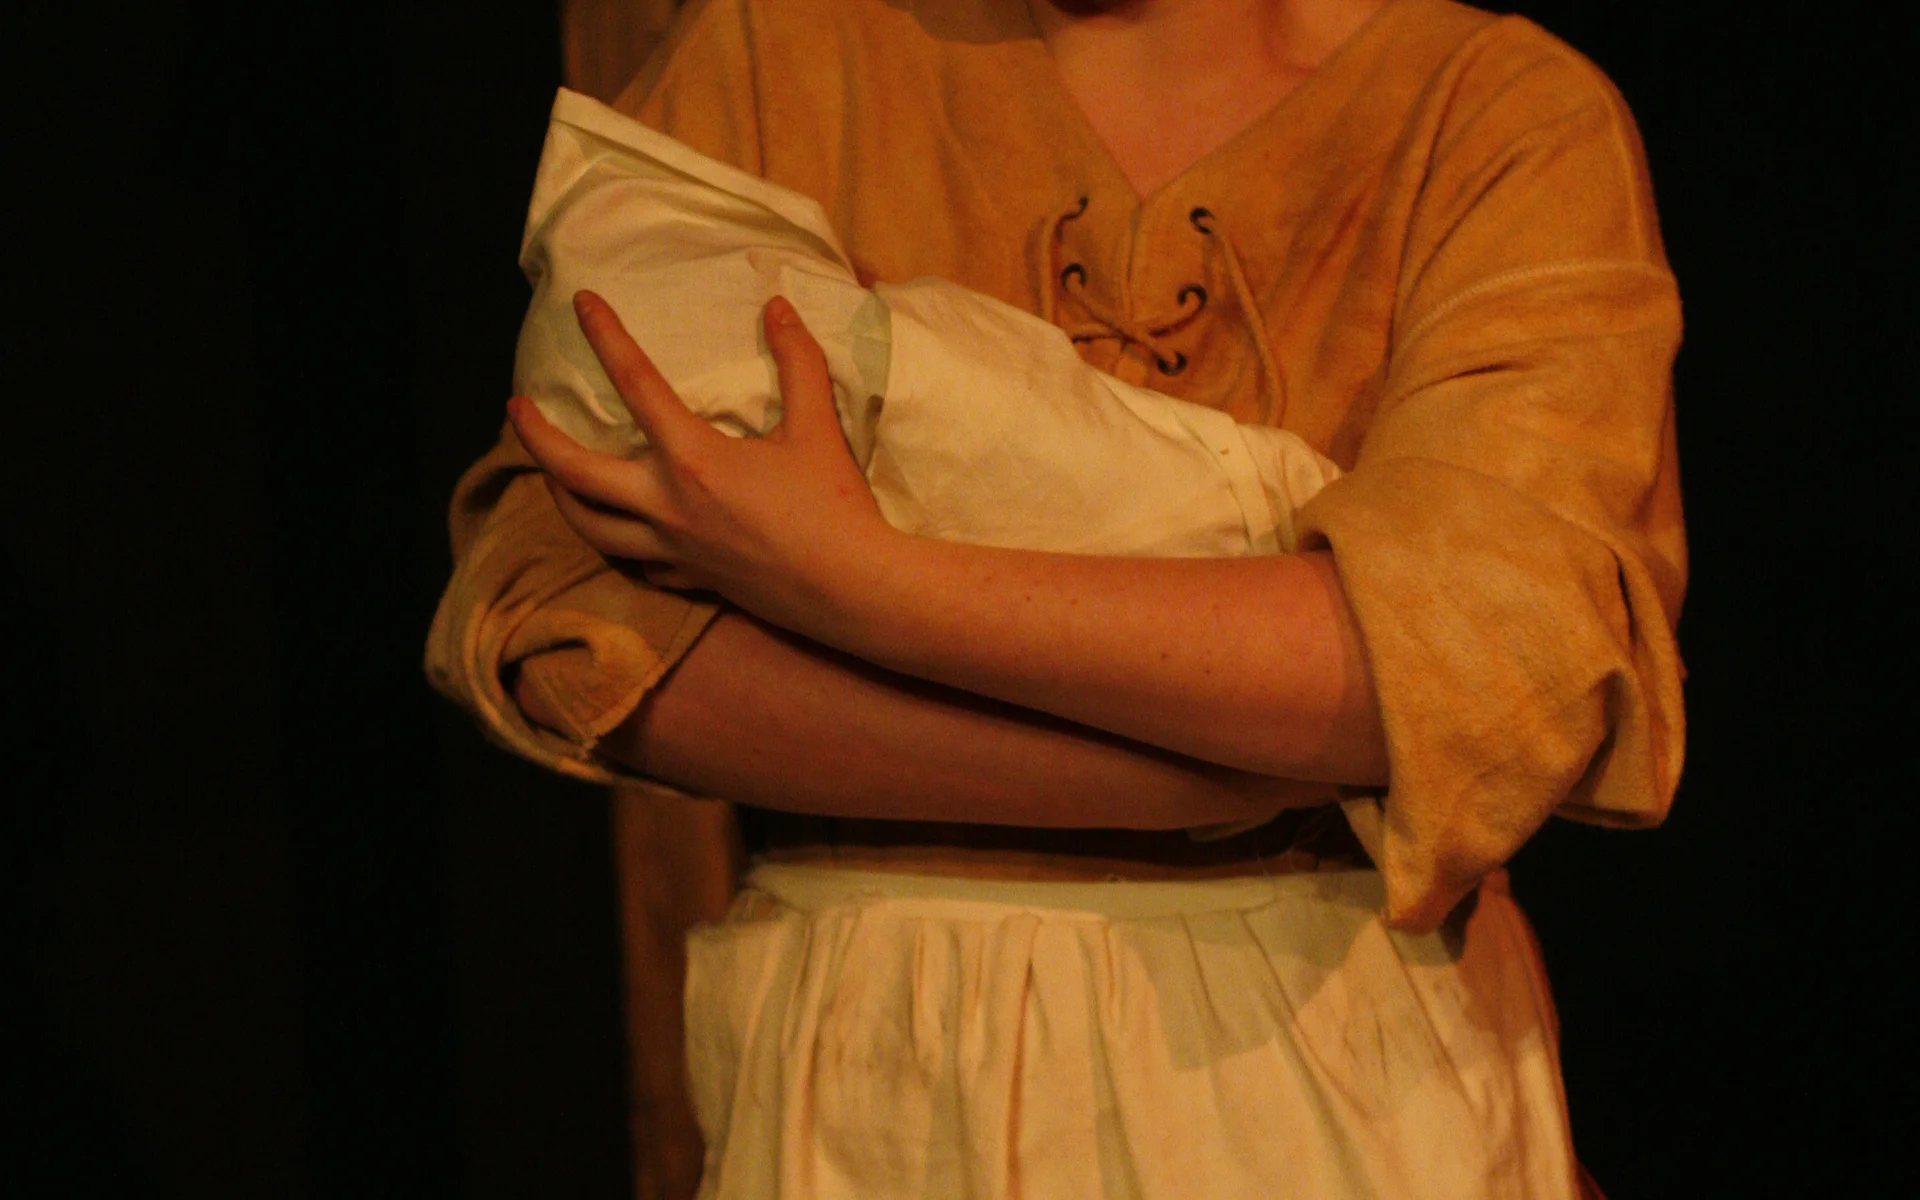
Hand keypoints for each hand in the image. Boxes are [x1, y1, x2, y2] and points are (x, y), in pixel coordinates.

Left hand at [508, 290, 891, 632]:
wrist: (849, 589)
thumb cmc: (833, 505)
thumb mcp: (816, 425)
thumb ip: (796, 362)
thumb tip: (778, 308)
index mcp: (692, 459)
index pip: (634, 384)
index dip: (605, 336)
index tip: (582, 304)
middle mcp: (666, 505)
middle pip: (575, 473)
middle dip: (537, 438)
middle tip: (515, 410)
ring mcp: (672, 548)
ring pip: (589, 526)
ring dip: (559, 496)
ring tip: (549, 474)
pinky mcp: (689, 579)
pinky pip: (634, 562)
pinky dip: (617, 542)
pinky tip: (620, 531)